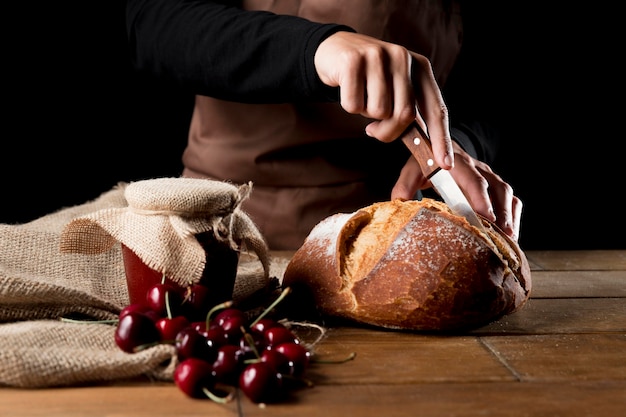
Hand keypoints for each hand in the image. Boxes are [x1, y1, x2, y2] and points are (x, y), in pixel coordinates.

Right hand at [314, 31, 453, 169]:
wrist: (335, 49)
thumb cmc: (368, 78)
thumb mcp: (395, 88)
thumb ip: (408, 111)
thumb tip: (424, 148)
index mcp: (420, 67)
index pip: (436, 108)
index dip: (441, 138)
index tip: (444, 164)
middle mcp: (403, 57)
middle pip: (405, 115)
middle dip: (388, 132)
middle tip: (373, 129)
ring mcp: (378, 56)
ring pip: (378, 111)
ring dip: (366, 114)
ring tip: (361, 96)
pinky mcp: (353, 61)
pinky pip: (354, 105)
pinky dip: (349, 106)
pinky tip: (348, 89)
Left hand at [391, 141, 521, 240]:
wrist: (439, 144)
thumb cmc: (425, 161)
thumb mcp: (412, 170)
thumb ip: (404, 187)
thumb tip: (398, 205)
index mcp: (457, 164)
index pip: (472, 180)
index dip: (480, 199)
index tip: (485, 217)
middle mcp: (477, 168)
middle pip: (496, 188)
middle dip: (500, 212)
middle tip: (501, 236)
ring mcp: (489, 175)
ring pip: (506, 193)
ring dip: (509, 216)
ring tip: (509, 239)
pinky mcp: (495, 183)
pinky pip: (512, 198)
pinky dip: (513, 215)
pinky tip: (510, 234)